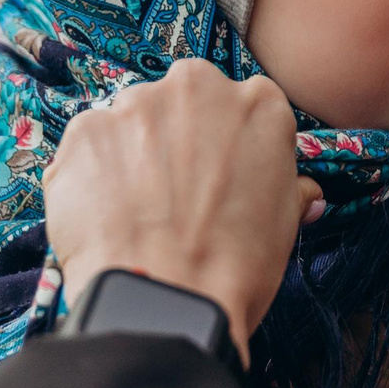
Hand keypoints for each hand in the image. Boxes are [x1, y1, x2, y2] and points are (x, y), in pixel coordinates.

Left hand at [43, 60, 323, 359]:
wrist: (167, 300)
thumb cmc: (235, 268)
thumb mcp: (285, 225)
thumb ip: (289, 190)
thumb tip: (303, 193)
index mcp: (258, 103)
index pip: (239, 108)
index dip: (225, 147)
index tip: (216, 177)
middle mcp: (196, 87)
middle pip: (180, 106)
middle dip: (173, 141)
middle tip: (173, 197)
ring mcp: (135, 104)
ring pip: (130, 124)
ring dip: (130, 157)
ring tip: (134, 214)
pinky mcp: (85, 130)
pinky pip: (87, 148)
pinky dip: (91, 177)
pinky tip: (104, 218)